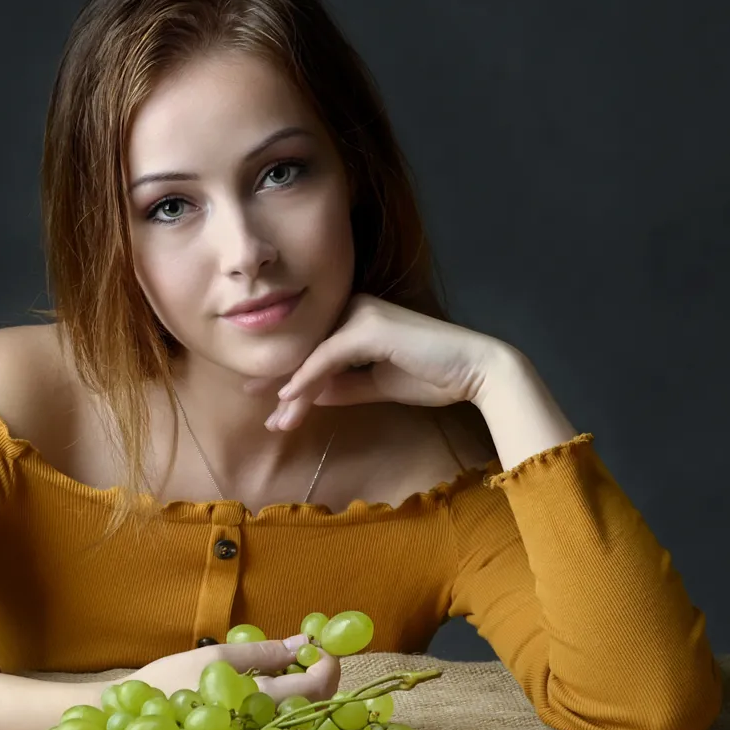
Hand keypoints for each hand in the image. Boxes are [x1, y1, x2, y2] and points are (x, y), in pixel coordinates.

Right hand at [121, 634, 339, 704]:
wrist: (134, 723)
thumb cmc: (168, 684)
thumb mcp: (215, 658)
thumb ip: (262, 652)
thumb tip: (303, 643)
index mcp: (259, 702)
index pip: (317, 687)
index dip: (330, 663)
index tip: (324, 644)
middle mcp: (264, 727)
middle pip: (317, 706)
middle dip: (322, 674)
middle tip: (310, 652)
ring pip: (301, 716)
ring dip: (306, 686)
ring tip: (291, 664)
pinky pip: (281, 723)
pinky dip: (288, 699)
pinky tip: (274, 683)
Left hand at [258, 293, 513, 430]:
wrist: (474, 371)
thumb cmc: (432, 376)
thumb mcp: (376, 384)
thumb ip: (343, 387)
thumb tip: (310, 396)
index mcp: (357, 317)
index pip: (314, 347)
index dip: (288, 373)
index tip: (266, 400)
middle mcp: (355, 308)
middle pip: (307, 348)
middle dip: (280, 381)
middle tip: (255, 406)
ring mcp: (362, 313)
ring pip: (313, 355)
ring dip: (293, 390)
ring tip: (277, 421)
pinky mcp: (370, 327)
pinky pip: (327, 356)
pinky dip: (307, 378)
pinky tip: (291, 399)